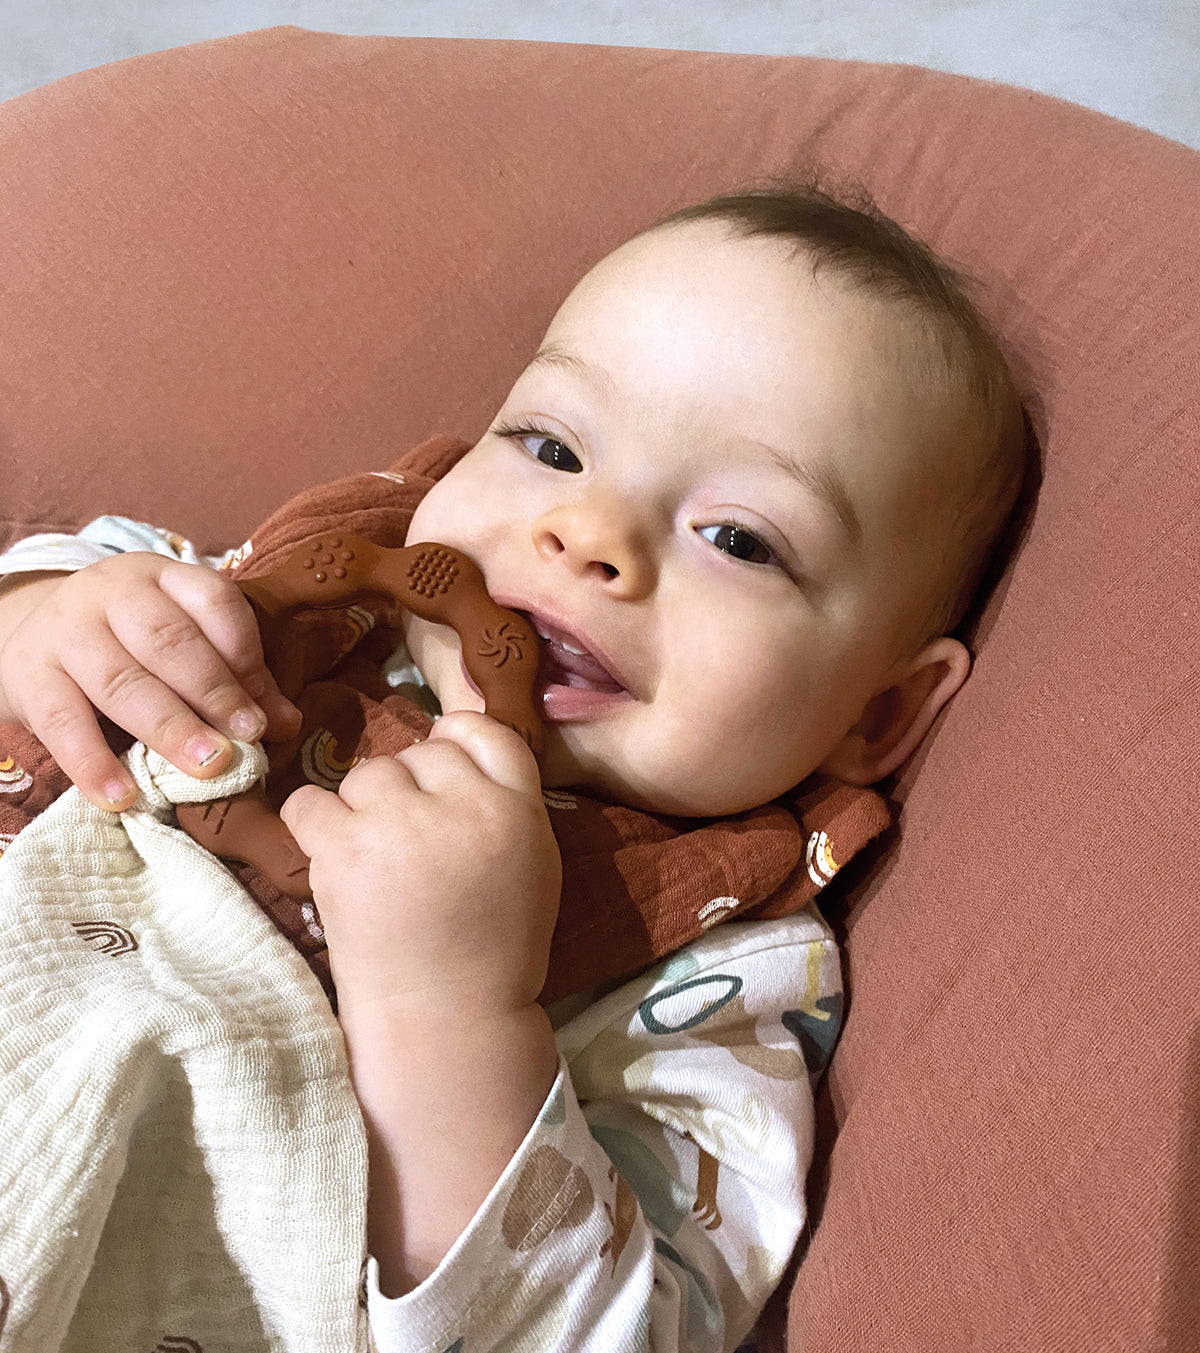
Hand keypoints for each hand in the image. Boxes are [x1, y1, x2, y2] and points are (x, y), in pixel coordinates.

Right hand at [0, 555, 299, 808]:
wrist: (35, 636)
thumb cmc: (133, 645)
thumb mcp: (186, 644)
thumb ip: (240, 680)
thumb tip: (289, 724)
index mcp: (165, 578)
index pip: (212, 599)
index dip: (244, 652)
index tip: (264, 707)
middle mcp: (114, 594)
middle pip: (168, 642)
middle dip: (213, 693)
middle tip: (247, 740)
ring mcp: (67, 631)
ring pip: (120, 680)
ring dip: (168, 728)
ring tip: (207, 767)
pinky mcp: (30, 675)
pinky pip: (63, 722)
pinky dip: (93, 763)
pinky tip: (124, 796)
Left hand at [280, 711, 561, 1016]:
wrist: (448, 1020)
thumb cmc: (495, 948)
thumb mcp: (533, 863)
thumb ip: (505, 802)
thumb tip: (453, 741)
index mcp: (519, 809)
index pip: (484, 730)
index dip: (456, 742)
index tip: (439, 775)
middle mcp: (465, 806)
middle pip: (421, 751)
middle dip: (409, 789)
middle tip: (408, 843)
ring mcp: (402, 824)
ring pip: (368, 773)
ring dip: (363, 807)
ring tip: (374, 860)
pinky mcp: (346, 848)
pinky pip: (309, 801)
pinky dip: (312, 824)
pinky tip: (330, 856)